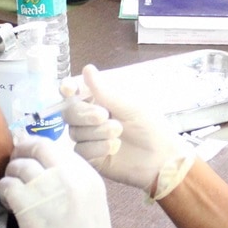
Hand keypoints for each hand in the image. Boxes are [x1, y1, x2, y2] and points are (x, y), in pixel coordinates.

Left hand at [0, 137, 139, 227]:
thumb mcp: (91, 201)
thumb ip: (72, 181)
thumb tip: (44, 167)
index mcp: (87, 175)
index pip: (57, 147)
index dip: (38, 150)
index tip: (30, 159)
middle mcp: (69, 176)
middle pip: (38, 146)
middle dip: (22, 153)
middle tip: (15, 165)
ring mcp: (48, 189)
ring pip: (19, 165)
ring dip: (11, 175)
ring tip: (12, 191)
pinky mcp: (28, 206)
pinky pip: (7, 185)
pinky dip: (3, 191)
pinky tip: (8, 203)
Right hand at [62, 65, 196, 198]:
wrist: (160, 158)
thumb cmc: (150, 127)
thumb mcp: (129, 106)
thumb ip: (104, 92)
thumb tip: (87, 69)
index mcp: (100, 101)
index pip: (76, 93)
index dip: (68, 89)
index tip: (68, 89)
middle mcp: (90, 119)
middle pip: (70, 113)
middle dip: (85, 113)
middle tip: (104, 115)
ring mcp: (89, 138)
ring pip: (74, 132)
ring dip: (97, 132)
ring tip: (118, 133)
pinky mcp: (90, 157)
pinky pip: (80, 150)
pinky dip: (96, 147)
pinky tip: (113, 147)